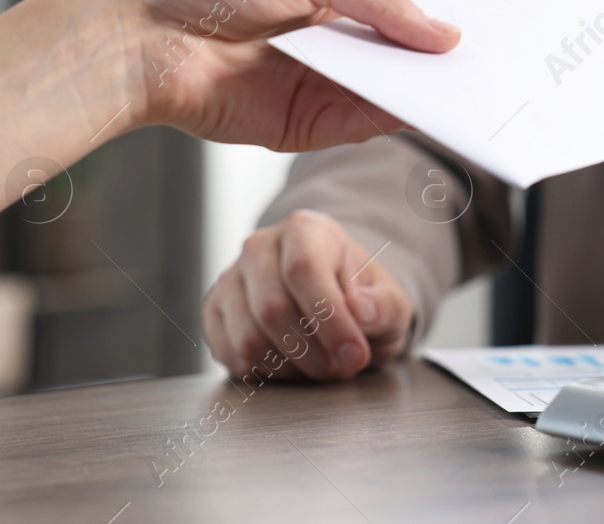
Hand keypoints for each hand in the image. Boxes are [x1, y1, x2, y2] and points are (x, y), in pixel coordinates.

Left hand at [119, 0, 457, 148]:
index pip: (399, 14)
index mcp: (329, 0)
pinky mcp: (302, 128)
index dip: (440, 20)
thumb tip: (443, 32)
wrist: (141, 33)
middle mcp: (328, 48)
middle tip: (497, 62)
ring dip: (429, 92)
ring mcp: (317, 89)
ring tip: (477, 85)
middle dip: (442, 61)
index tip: (487, 24)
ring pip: (388, 94)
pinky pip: (362, 124)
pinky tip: (429, 106)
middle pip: (400, 59)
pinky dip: (398, 117)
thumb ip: (379, 0)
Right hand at [203, 210, 414, 380]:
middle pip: (272, 308)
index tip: (354, 355)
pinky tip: (292, 364)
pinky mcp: (214, 311)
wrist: (333, 301)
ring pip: (248, 338)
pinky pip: (230, 355)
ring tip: (320, 366)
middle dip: (313, 352)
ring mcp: (231, 279)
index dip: (329, 320)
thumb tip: (361, 312)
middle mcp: (260, 247)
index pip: (304, 270)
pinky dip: (265, 373)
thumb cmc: (362, 299)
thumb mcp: (390, 303)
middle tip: (342, 368)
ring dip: (290, 367)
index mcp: (306, 229)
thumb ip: (384, 307)